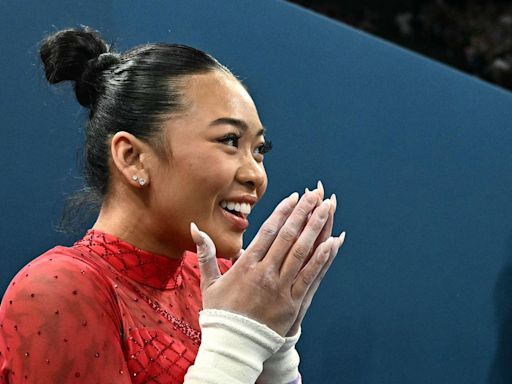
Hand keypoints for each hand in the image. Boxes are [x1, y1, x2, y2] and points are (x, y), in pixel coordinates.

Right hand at [191, 188, 340, 335]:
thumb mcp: (209, 282)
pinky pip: (310, 276)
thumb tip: (194, 227)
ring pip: (301, 251)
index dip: (283, 212)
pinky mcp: (292, 302)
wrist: (233, 346)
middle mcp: (264, 272)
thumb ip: (205, 253)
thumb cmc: (221, 314)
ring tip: (327, 209)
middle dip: (304, 212)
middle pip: (288, 236)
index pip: (268, 231)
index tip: (295, 197)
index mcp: (245, 266)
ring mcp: (280, 287)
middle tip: (316, 194)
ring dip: (316, 228)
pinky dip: (322, 258)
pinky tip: (332, 243)